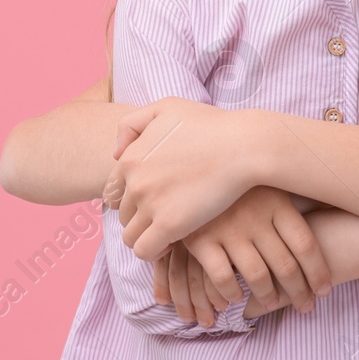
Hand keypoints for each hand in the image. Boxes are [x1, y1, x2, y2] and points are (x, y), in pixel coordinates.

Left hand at [104, 97, 262, 261]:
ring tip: (170, 231)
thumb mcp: (167, 107)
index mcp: (130, 158)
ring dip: (147, 236)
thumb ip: (132, 124)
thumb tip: (116, 154)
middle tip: (168, 214)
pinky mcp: (170, 225)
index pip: (114, 191)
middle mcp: (135, 183)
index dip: (134, 197)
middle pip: (123, 215)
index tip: (157, 199)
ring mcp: (151, 205)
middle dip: (142, 217)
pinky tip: (172, 243)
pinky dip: (154, 251)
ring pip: (130, 236)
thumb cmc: (212, 125)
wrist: (245, 146)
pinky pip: (143, 251)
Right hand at [151, 186, 332, 316]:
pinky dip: (231, 292)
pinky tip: (237, 298)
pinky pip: (222, 276)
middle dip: (299, 292)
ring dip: (269, 296)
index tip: (324, 291)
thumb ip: (301, 196)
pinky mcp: (200, 238)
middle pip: (286, 265)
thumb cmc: (243, 177)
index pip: (306, 245)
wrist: (195, 162)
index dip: (318, 273)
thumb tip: (339, 206)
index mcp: (278, 201)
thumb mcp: (272, 180)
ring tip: (274, 304)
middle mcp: (256, 215)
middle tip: (306, 307)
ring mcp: (228, 227)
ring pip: (257, 275)